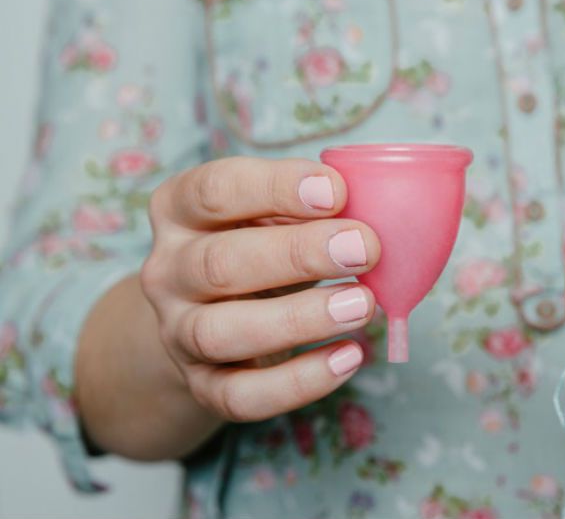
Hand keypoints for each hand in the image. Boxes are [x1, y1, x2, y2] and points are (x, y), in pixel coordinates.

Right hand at [140, 157, 380, 422]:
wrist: (215, 318)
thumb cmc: (262, 246)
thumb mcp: (275, 214)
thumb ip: (311, 208)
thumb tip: (378, 211)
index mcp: (179, 210)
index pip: (214, 190)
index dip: (275, 188)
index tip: (336, 191)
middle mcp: (167, 271)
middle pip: (218, 263)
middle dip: (297, 254)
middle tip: (365, 248)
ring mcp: (178, 333)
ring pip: (220, 332)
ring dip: (297, 319)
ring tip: (363, 305)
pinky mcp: (203, 386)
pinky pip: (242, 395)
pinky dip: (299, 382)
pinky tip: (349, 357)